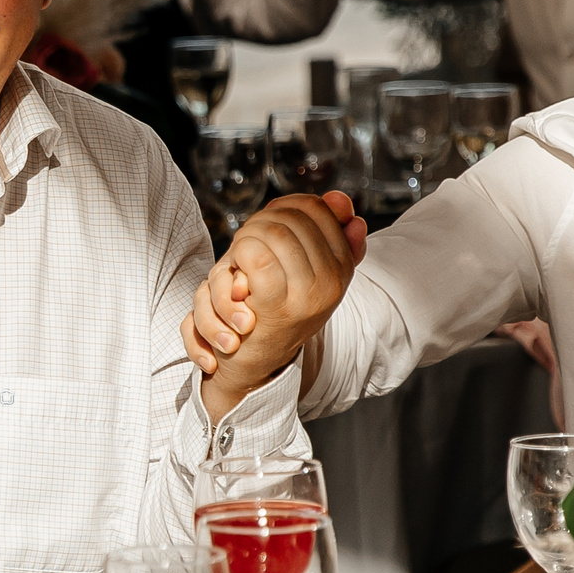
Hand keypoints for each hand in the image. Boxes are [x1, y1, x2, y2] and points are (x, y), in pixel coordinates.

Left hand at [186, 192, 364, 414]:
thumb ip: (324, 234)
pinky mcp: (277, 307)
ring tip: (238, 264)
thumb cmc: (270, 315)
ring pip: (270, 232)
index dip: (284, 208)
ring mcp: (307, 296)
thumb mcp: (303, 273)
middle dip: (258, 224)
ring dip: (243, 242)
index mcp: (341, 270)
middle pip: (290, 218)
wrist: (251, 370)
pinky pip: (254, 255)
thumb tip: (341, 202)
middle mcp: (331, 283)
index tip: (266, 227)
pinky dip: (233, 260)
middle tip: (245, 247)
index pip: (317, 209)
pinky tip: (232, 278)